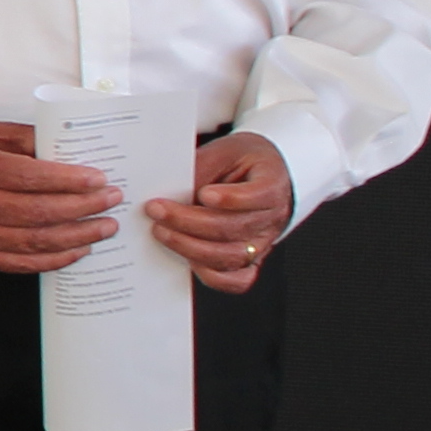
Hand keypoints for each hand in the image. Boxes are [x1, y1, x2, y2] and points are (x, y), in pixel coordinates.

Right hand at [0, 120, 121, 275]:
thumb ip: (26, 139)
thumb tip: (69, 150)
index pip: (34, 177)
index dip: (71, 181)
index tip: (100, 180)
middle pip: (40, 212)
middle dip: (83, 208)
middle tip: (111, 202)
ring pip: (35, 242)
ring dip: (76, 237)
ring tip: (103, 228)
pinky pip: (19, 263)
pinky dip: (52, 260)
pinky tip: (75, 251)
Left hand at [146, 133, 295, 294]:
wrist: (261, 175)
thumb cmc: (242, 161)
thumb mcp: (224, 151)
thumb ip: (203, 169)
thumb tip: (170, 190)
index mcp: (272, 184)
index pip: (259, 195)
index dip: (233, 198)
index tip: (205, 193)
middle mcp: (272, 217)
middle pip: (235, 227)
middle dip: (190, 222)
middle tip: (158, 211)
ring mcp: (263, 243)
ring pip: (232, 255)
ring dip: (190, 247)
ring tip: (161, 231)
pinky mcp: (251, 260)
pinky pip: (237, 280)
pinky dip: (212, 275)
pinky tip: (187, 260)